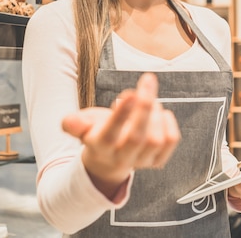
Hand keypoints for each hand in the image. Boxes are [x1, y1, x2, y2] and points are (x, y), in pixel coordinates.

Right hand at [62, 73, 180, 198]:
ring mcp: (141, 161)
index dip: (121, 114)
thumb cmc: (96, 131)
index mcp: (100, 146)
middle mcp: (122, 158)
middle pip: (137, 138)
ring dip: (155, 111)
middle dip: (144, 106)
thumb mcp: (81, 125)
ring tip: (147, 99)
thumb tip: (69, 121)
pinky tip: (158, 112)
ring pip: (156, 138)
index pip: (110, 134)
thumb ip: (74, 123)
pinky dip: (168, 121)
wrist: (108, 160)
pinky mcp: (158, 159)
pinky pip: (171, 140)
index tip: (130, 93)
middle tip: (147, 79)